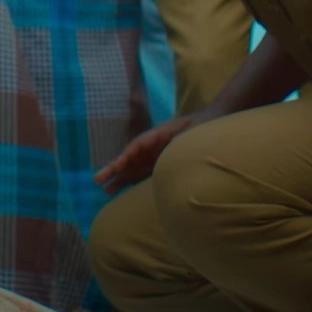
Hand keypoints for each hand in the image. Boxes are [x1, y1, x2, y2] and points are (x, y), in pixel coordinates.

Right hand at [94, 111, 213, 194]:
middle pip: (130, 158)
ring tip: (106, 190)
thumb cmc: (201, 126)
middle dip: (114, 169)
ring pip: (134, 167)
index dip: (125, 157)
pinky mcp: (162, 162)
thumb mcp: (189, 136)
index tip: (116, 167)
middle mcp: (152, 145)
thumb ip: (177, 146)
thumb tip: (166, 160)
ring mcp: (156, 154)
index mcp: (157, 135)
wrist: (214, 121)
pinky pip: (144, 172)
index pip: (136, 146)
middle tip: (97, 180)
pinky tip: (125, 189)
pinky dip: (133, 180)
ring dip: (120, 178)